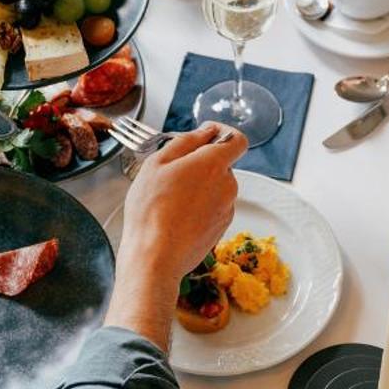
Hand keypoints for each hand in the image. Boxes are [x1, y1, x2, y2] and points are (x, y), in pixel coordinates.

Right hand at [119, 123, 246, 290]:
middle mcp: (227, 186)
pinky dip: (199, 207)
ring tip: (170, 199)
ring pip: (216, 187)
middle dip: (201, 164)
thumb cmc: (151, 211)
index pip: (237, 140)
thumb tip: (205, 131)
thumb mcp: (156, 164)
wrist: (156, 257)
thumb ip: (185, 142)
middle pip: (221, 165)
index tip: (206, 134)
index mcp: (214, 164)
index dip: (223, 132)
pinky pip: (213, 207)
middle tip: (171, 174)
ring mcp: (227, 209)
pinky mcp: (222, 228)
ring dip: (198, 187)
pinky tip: (177, 216)